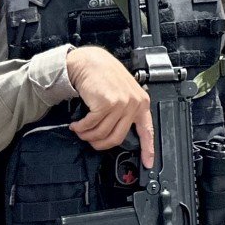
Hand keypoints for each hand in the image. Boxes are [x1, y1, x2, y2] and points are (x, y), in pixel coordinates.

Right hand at [65, 45, 152, 164]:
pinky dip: (81, 128)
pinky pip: (91, 126)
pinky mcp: (106, 104)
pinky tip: (76, 123)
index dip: (148, 149)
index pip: (147, 130)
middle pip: (117, 138)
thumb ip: (125, 111)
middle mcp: (134, 104)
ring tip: (81, 129)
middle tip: (90, 141)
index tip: (148, 163)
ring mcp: (121, 104)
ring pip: (102, 134)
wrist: (91, 62)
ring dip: (87, 135)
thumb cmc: (104, 77)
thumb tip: (117, 134)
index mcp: (141, 103)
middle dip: (100, 144)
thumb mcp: (123, 93)